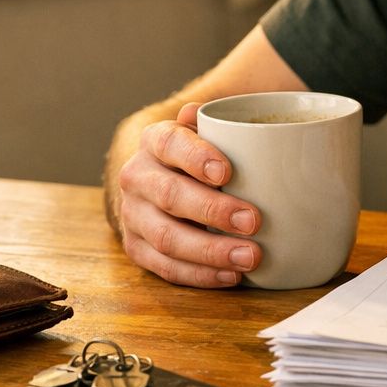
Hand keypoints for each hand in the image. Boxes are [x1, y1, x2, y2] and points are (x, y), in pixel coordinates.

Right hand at [115, 102, 261, 287]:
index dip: (196, 156)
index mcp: (155, 140)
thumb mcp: (208, 131)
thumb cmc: (200, 155)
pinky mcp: (137, 248)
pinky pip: (166, 267)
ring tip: (250, 256)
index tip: (226, 172)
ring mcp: (133, 215)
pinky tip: (231, 275)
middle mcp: (137, 177)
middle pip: (170, 195)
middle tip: (254, 220)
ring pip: (167, 237)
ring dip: (210, 251)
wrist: (161, 179)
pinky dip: (200, 274)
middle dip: (213, 210)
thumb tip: (198, 112)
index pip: (170, 143)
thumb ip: (215, 121)